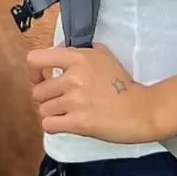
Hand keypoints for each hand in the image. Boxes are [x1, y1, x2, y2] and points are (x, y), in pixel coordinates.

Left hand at [26, 44, 162, 143]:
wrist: (142, 109)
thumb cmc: (122, 83)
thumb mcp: (102, 55)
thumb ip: (78, 51)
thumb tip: (57, 49)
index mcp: (77, 58)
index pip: (35, 59)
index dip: (34, 71)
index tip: (41, 78)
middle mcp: (74, 77)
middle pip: (37, 91)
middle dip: (47, 98)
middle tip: (62, 100)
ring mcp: (75, 101)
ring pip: (43, 110)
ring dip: (53, 113)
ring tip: (69, 113)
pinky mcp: (79, 123)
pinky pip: (48, 125)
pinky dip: (55, 126)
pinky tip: (66, 123)